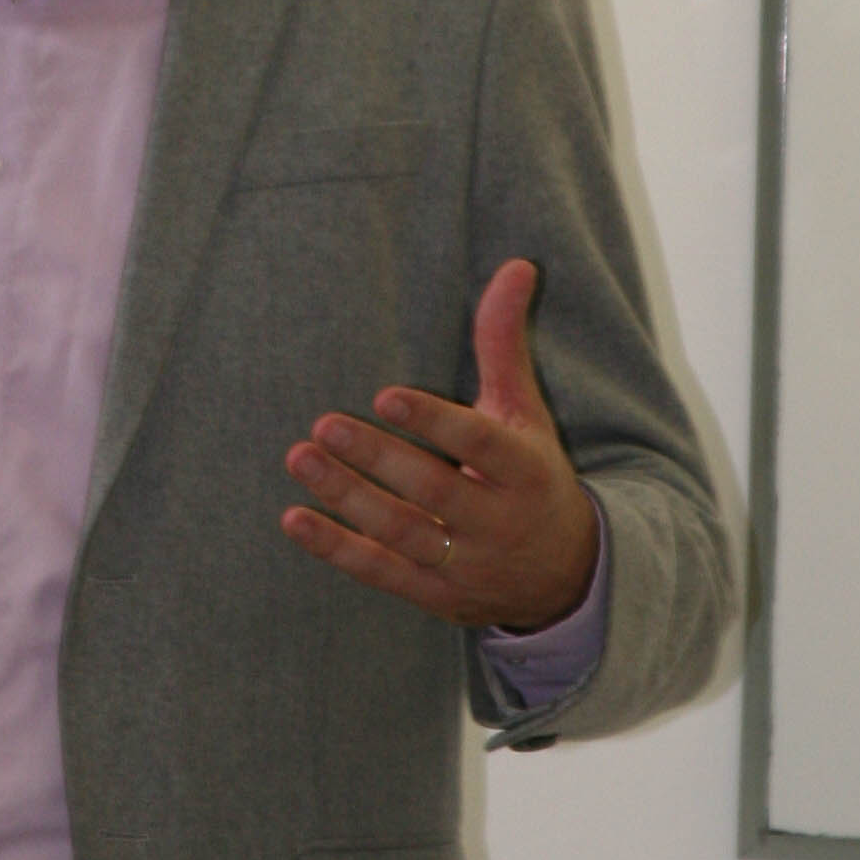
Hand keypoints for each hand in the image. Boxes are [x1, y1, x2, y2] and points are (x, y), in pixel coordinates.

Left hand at [281, 259, 599, 630]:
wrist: (564, 578)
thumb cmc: (532, 474)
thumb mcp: (525, 411)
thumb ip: (505, 342)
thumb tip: (517, 264)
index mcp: (525, 471)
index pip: (481, 446)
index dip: (435, 422)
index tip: (385, 395)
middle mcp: (498, 522)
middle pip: (433, 492)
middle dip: (377, 460)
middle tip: (323, 425)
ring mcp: (465, 565)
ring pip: (402, 534)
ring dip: (347, 499)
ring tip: (299, 457)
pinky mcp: (435, 596)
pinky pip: (381, 574)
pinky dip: (336, 549)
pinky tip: (295, 518)